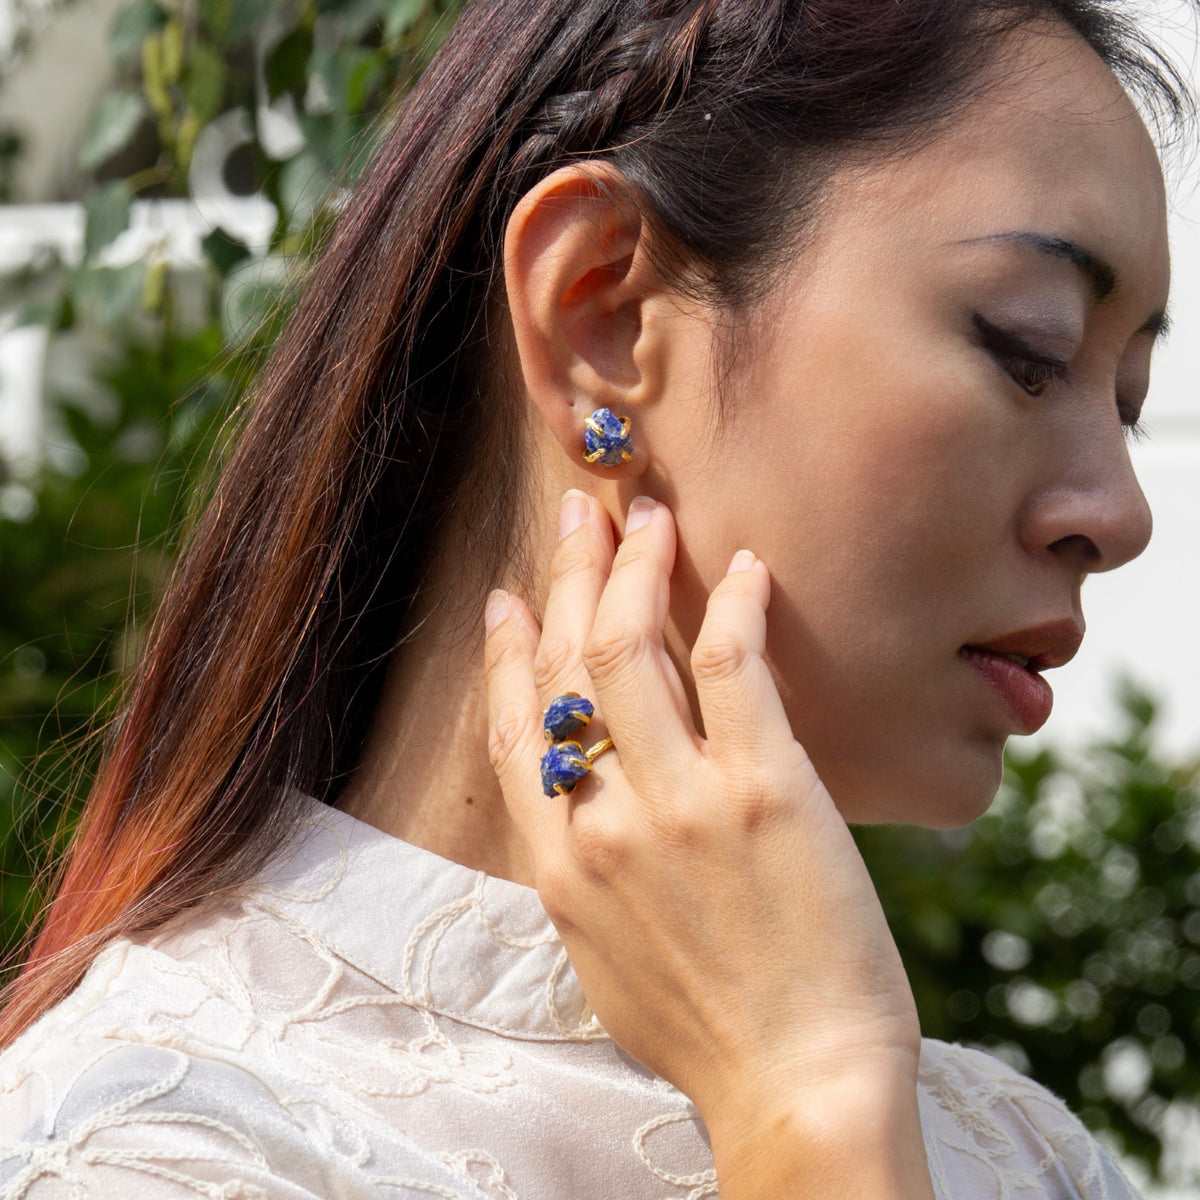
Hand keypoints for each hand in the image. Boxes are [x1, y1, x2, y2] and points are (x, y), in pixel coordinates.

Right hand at [484, 492, 933, 1197]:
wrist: (796, 1089)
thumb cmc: (707, 1035)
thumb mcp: (605, 957)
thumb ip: (583, 873)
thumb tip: (586, 808)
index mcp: (557, 863)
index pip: (513, 727)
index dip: (508, 652)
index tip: (512, 599)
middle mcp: (601, 819)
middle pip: (566, 665)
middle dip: (570, 576)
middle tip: (582, 516)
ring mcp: (681, 801)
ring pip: (632, 649)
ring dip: (636, 568)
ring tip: (649, 516)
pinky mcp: (765, 791)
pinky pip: (736, 667)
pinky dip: (736, 605)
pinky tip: (746, 567)